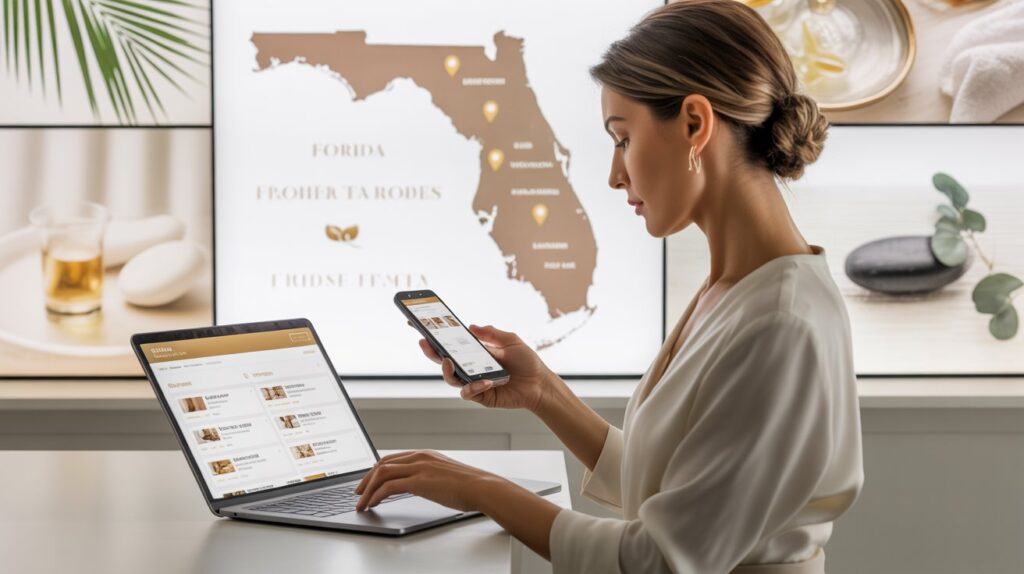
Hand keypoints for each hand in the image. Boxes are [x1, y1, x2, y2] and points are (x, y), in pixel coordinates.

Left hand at [354, 450, 502, 511]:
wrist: (481, 487)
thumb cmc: (469, 486)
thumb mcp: (445, 475)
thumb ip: (430, 476)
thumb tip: (421, 485)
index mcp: (425, 454)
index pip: (393, 458)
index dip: (377, 469)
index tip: (369, 480)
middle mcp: (419, 457)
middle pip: (383, 463)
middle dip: (366, 479)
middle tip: (358, 492)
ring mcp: (418, 467)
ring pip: (381, 474)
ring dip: (367, 489)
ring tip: (361, 502)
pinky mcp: (419, 481)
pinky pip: (389, 487)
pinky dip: (376, 495)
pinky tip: (372, 503)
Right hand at [417, 324, 556, 411]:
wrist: (540, 384)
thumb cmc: (527, 362)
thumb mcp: (511, 341)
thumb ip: (492, 333)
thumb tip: (472, 326)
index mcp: (476, 353)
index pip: (452, 345)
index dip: (437, 337)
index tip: (422, 326)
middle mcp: (472, 368)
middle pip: (445, 361)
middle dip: (431, 352)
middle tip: (424, 343)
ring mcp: (475, 382)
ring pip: (451, 379)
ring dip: (448, 371)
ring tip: (448, 362)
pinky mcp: (481, 396)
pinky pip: (468, 392)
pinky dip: (474, 386)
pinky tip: (485, 381)